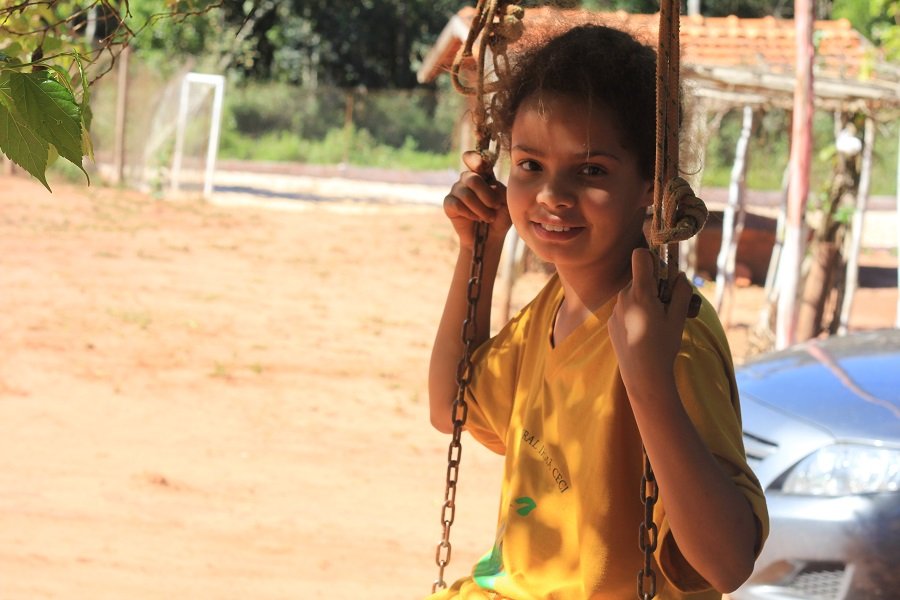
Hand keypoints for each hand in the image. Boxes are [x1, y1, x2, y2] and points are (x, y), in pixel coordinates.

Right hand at [443, 151, 511, 249]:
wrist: (490, 237)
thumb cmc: (500, 217)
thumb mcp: (506, 202)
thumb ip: (500, 190)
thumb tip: (491, 186)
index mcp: (482, 174)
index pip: (474, 159)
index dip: (475, 159)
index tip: (482, 165)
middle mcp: (467, 179)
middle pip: (473, 179)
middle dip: (486, 196)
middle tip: (495, 207)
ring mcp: (456, 190)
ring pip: (465, 193)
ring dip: (480, 208)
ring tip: (488, 218)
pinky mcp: (449, 204)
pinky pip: (457, 205)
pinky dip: (469, 213)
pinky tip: (476, 219)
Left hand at [608, 248, 697, 396]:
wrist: (643, 376)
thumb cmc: (664, 345)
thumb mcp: (678, 317)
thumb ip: (681, 292)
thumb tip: (679, 276)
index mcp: (640, 293)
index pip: (640, 256)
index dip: (654, 259)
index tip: (664, 273)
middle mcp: (623, 297)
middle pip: (640, 278)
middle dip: (656, 286)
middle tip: (670, 305)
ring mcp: (615, 310)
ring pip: (634, 294)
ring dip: (648, 301)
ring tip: (660, 322)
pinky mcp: (611, 323)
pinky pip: (627, 309)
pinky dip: (637, 313)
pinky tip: (646, 332)